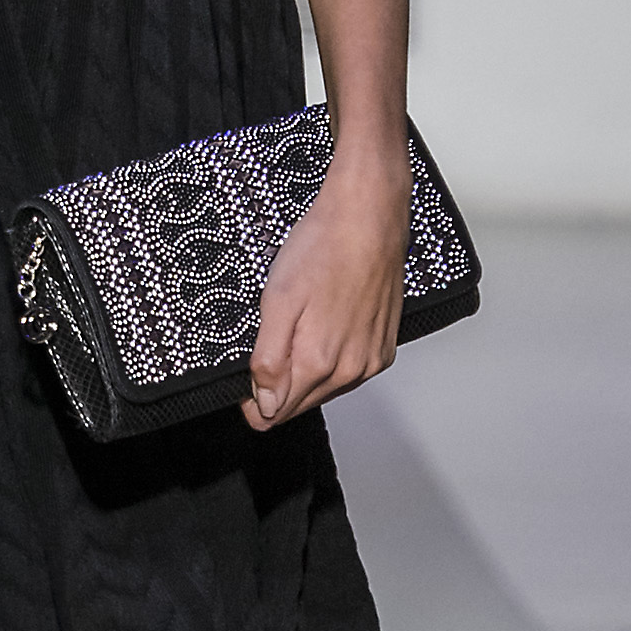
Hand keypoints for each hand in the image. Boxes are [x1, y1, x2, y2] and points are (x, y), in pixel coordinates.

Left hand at [246, 149, 409, 428]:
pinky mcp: (384, 348)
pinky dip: (330, 359)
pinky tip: (324, 327)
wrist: (368, 216)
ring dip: (304, 371)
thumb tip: (264, 404)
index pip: (276, 413)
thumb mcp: (276, 301)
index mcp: (318, 362)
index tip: (246, 378)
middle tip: (269, 342)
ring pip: (324, 390)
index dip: (253, 400)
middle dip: (278, 387)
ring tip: (299, 326)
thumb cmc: (324, 247)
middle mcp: (350, 369)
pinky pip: (348, 373)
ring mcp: (370, 360)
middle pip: (300, 404)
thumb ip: (269, 360)